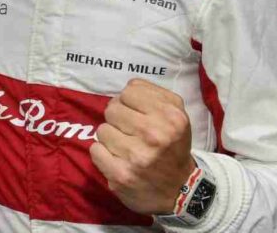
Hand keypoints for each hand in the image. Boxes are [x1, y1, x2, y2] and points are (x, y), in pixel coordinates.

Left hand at [89, 78, 194, 214]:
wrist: (181, 190)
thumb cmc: (173, 146)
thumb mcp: (176, 113)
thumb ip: (153, 93)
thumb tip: (127, 87)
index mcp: (170, 117)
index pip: (129, 92)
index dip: (129, 102)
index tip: (136, 114)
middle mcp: (155, 135)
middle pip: (112, 109)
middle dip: (118, 119)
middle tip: (130, 132)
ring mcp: (136, 157)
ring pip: (102, 130)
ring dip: (111, 137)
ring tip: (126, 147)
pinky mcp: (120, 175)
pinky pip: (95, 150)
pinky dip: (103, 153)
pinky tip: (117, 159)